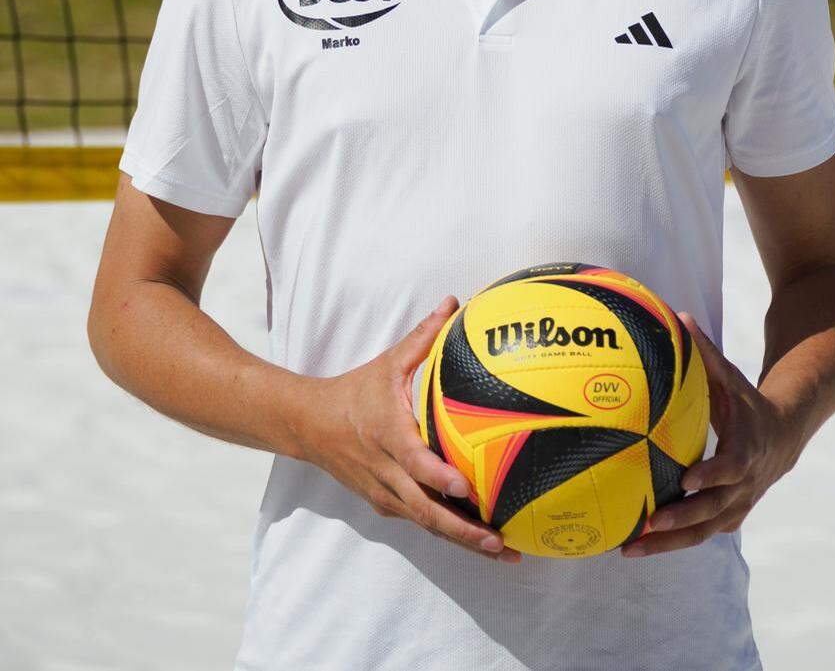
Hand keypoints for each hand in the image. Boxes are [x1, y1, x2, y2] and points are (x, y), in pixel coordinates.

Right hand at [297, 296, 520, 562]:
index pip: (414, 462)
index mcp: (387, 435)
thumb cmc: (356, 391)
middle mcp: (386, 471)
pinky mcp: (385, 505)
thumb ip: (423, 336)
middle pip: (426, 510)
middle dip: (464, 531)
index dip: (438, 477)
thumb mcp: (388, 362)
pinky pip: (421, 522)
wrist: (310, 426)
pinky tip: (483, 543)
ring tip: (504, 552)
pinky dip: (450, 534)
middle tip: (501, 542)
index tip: (466, 487)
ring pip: (427, 524)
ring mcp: (384, 493)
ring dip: (463, 541)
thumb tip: (453, 302)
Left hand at [622, 312, 797, 558]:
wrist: (783, 436)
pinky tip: (636, 545)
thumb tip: (680, 314)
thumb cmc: (747, 402)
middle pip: (713, 510)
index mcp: (745, 450)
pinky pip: (700, 534)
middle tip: (646, 524)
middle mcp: (743, 484)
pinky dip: (672, 543)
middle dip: (680, 521)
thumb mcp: (731, 377)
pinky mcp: (728, 517)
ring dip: (668, 543)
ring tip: (629, 549)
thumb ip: (706, 352)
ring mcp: (737, 504)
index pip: (731, 467)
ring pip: (703, 531)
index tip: (687, 479)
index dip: (712, 475)